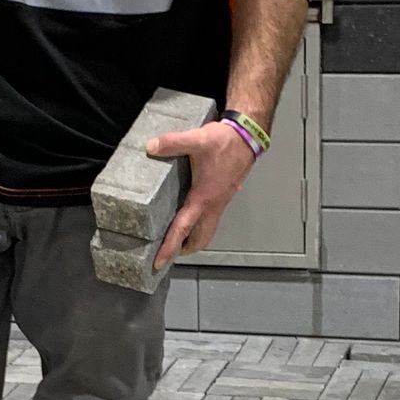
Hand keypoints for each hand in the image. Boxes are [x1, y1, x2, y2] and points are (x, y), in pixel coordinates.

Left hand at [148, 120, 257, 266]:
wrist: (248, 137)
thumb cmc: (224, 142)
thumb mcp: (197, 139)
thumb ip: (173, 143)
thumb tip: (150, 147)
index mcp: (204, 198)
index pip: (183, 228)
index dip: (170, 246)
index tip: (159, 262)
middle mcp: (213, 205)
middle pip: (200, 239)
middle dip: (184, 249)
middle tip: (167, 252)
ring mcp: (220, 202)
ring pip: (207, 230)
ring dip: (192, 238)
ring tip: (175, 237)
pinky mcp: (222, 195)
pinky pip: (210, 219)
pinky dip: (198, 225)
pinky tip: (188, 214)